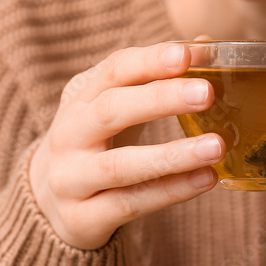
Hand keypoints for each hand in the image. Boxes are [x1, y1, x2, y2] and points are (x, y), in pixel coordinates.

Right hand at [29, 39, 224, 249]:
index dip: (150, 60)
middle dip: (160, 99)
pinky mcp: (82, 218)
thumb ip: (159, 79)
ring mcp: (70, 179)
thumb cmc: (99, 144)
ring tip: (216, 147)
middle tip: (207, 93)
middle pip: (111, 110)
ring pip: (121, 166)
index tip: (187, 55)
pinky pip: (130, 204)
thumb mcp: (119, 107)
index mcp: (81, 98)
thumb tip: (209, 47)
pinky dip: (170, 192)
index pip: (114, 70)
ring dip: (171, 155)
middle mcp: (68, 135)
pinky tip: (205, 179)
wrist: (50, 204)